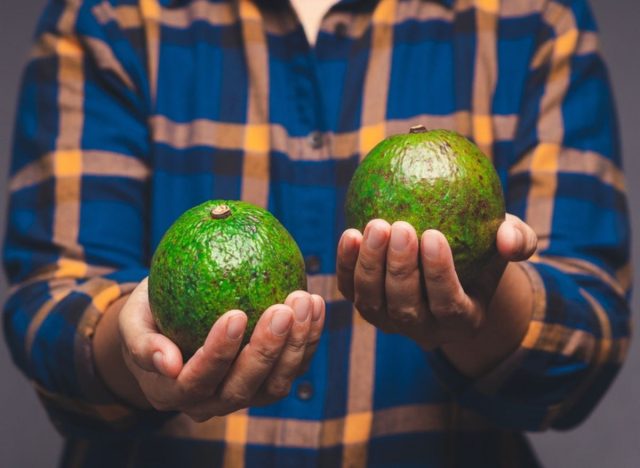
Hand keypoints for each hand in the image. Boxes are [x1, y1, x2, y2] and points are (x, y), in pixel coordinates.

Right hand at [118, 278, 324, 420]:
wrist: (172, 326)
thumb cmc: (150, 318)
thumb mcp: (133, 321)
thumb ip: (141, 341)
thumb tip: (165, 363)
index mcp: (174, 392)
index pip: (197, 381)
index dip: (218, 354)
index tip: (235, 314)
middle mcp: (211, 402)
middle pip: (242, 389)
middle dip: (266, 351)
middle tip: (283, 309)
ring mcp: (245, 394)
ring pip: (275, 385)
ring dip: (296, 345)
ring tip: (305, 301)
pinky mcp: (269, 380)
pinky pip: (293, 367)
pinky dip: (308, 339)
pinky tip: (315, 304)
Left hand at [336, 214, 536, 349]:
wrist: (453, 264)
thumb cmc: (484, 250)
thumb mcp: (510, 242)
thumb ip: (518, 241)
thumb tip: (508, 239)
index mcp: (463, 320)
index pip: (448, 305)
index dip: (439, 275)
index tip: (434, 235)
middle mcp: (423, 330)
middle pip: (406, 308)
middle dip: (401, 268)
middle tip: (401, 227)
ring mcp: (390, 322)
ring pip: (373, 304)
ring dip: (370, 265)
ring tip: (375, 226)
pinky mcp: (365, 306)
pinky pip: (349, 290)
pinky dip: (346, 265)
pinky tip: (350, 234)